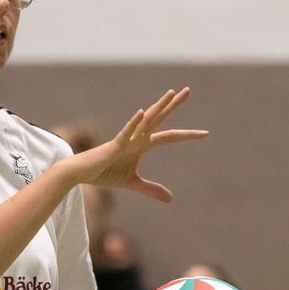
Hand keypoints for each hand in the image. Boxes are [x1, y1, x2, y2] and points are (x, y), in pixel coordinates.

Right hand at [70, 88, 207, 202]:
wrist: (82, 173)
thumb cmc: (105, 173)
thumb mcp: (132, 183)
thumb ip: (151, 189)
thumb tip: (171, 199)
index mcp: (142, 144)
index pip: (169, 136)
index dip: (187, 135)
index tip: (206, 133)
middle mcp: (137, 137)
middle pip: (160, 118)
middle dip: (173, 105)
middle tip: (188, 90)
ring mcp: (126, 139)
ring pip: (146, 120)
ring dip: (158, 107)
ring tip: (171, 93)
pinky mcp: (114, 145)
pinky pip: (126, 132)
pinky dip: (134, 123)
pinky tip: (141, 112)